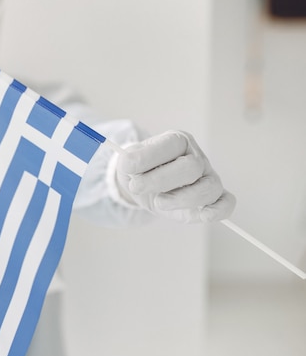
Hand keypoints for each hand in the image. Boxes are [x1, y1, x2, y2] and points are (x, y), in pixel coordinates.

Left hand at [115, 130, 235, 222]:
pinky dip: (218, 210)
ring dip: (180, 199)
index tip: (129, 171)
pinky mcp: (212, 198)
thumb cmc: (139, 170)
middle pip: (191, 167)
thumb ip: (129, 160)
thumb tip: (130, 162)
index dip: (149, 159)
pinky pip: (226, 202)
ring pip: (208, 188)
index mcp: (177, 141)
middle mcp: (196, 157)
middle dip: (160, 181)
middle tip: (138, 187)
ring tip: (159, 202)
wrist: (143, 185)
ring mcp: (208, 177)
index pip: (172, 145)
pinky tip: (204, 215)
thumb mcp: (127, 161)